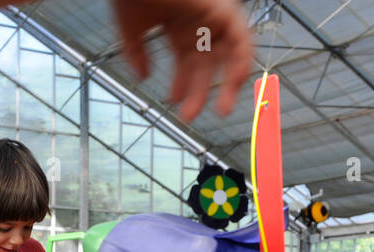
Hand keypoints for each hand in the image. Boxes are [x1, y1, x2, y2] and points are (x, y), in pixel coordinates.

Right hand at [110, 0, 252, 122]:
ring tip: (220, 110)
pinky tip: (233, 83)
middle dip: (199, 92)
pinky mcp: (223, 11)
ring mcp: (212, 18)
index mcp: (180, 27)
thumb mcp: (131, 29)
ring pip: (228, 56)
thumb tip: (142, 77)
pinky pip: (242, 40)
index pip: (188, 62)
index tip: (175, 104)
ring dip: (227, 84)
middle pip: (206, 64)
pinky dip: (241, 62)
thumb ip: (136, 53)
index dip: (183, 85)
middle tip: (188, 118)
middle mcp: (199, 24)